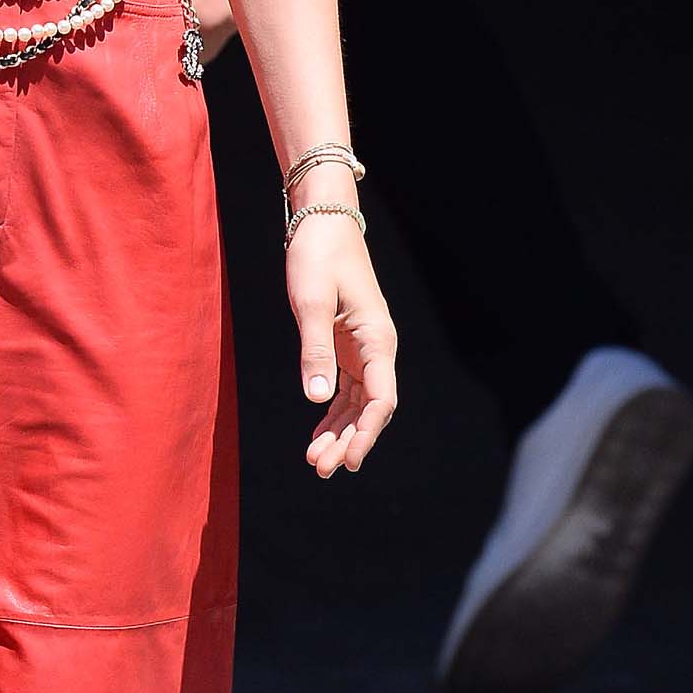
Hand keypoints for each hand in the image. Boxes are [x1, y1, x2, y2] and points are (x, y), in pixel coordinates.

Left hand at [287, 218, 397, 476]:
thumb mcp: (311, 302)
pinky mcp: (347, 344)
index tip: (349, 461)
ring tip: (316, 462)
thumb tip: (316, 399)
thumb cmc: (318, 256)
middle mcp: (377, 348)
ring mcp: (363, 348)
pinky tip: (318, 434)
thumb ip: (315, 350)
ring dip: (339, 432)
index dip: (366, 435)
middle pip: (369, 409)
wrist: (322, 221)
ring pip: (356, 403)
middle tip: (321, 470)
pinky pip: (344, 389)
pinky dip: (332, 412)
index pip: (381, 400)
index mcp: (378, 340)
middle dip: (348, 441)